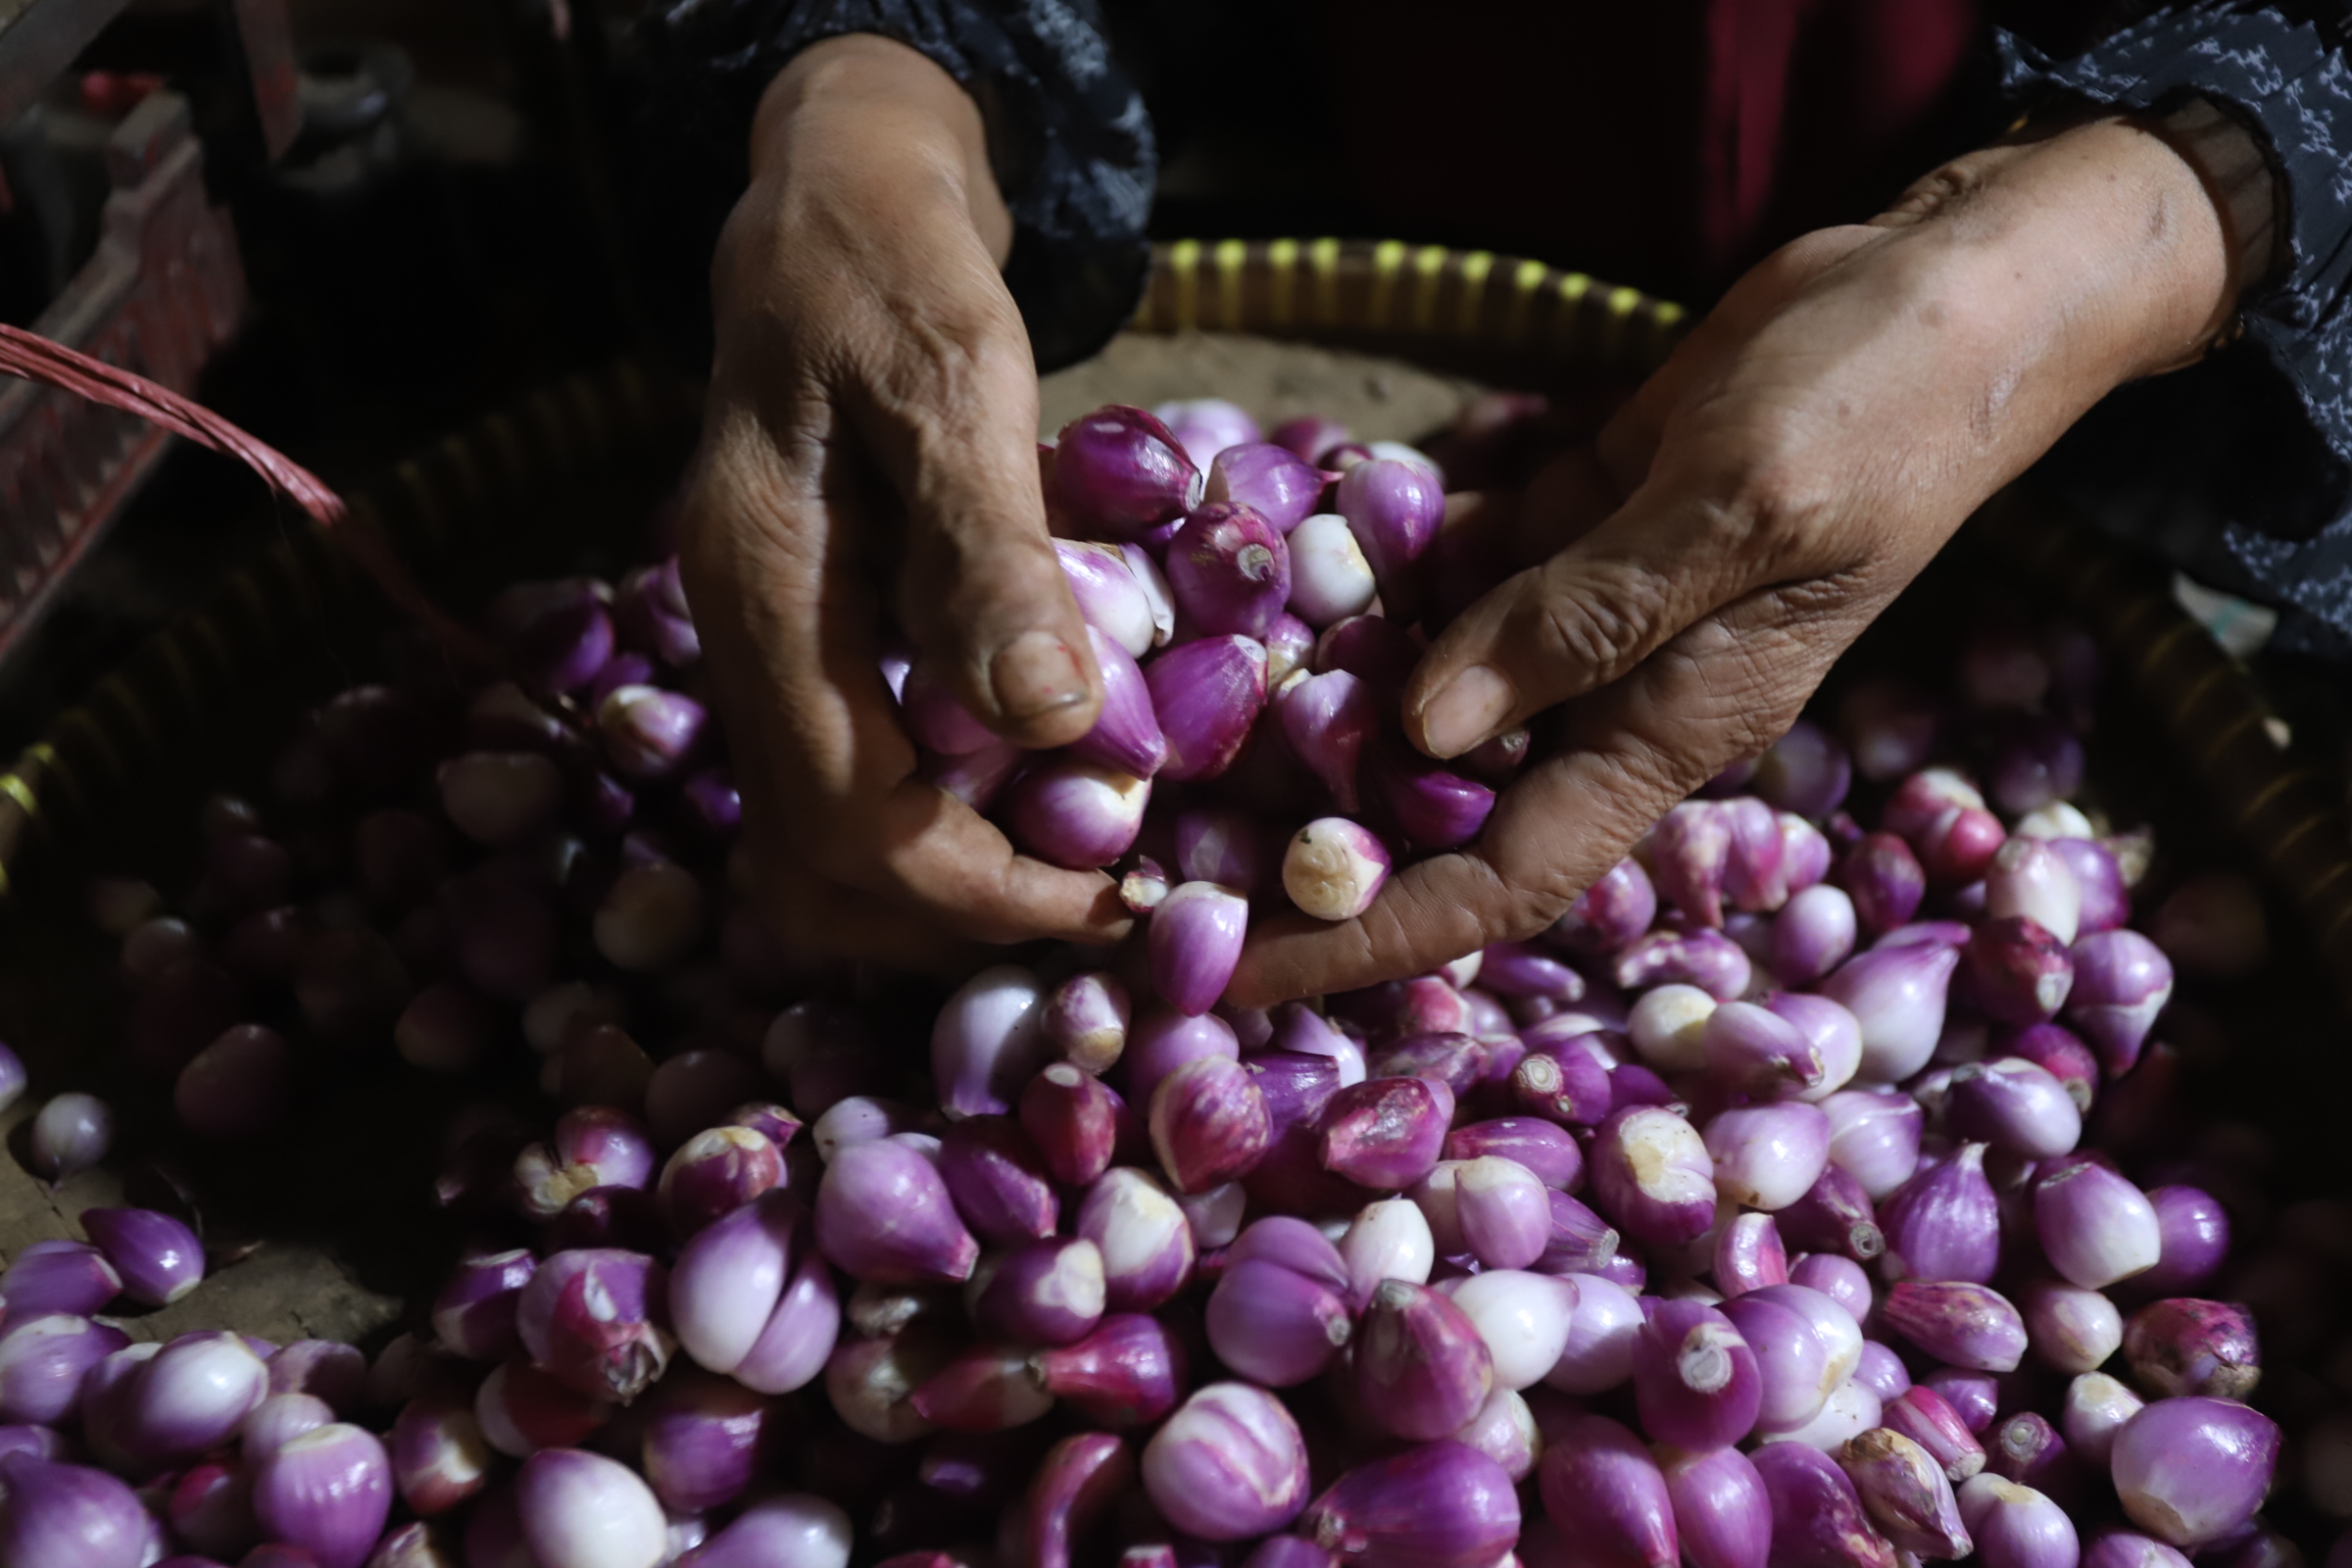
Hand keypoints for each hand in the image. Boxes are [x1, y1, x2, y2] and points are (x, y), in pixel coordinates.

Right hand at [678, 36, 1130, 966]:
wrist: (830, 204)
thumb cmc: (896, 270)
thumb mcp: (955, 380)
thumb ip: (988, 551)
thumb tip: (1048, 727)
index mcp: (761, 591)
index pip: (848, 821)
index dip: (979, 891)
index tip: (1115, 904)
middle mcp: (740, 643)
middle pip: (815, 869)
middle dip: (955, 920)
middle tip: (1103, 912)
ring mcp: (764, 649)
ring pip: (820, 845)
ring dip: (942, 891)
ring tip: (1081, 877)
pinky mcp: (807, 643)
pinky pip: (854, 781)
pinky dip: (940, 829)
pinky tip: (1039, 805)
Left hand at [1232, 114, 2247, 1004]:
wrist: (1952, 293)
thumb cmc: (1878, 405)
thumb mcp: (1737, 508)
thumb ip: (1583, 618)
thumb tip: (1426, 732)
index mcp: (1672, 732)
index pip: (1498, 882)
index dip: (1367, 940)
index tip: (1234, 981)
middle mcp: (1617, 696)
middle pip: (1439, 805)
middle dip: (1308, 844)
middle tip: (1149, 857)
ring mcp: (1589, 611)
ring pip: (1428, 691)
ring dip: (1315, 710)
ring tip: (1165, 732)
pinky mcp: (1574, 525)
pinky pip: (1449, 575)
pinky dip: (1370, 575)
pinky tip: (1274, 571)